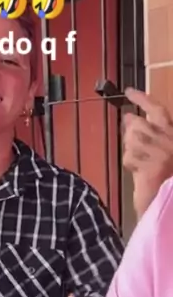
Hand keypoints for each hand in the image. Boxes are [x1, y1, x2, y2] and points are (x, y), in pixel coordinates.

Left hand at [122, 89, 172, 215]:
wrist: (169, 206)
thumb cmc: (164, 182)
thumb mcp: (161, 154)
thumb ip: (151, 136)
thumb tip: (129, 119)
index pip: (158, 110)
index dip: (143, 99)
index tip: (129, 91)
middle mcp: (170, 141)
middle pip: (139, 124)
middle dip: (131, 131)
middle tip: (132, 141)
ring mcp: (162, 153)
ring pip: (132, 139)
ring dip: (131, 151)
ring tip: (140, 163)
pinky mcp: (152, 166)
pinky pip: (130, 156)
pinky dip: (130, 164)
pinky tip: (138, 172)